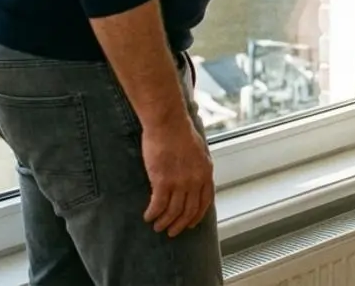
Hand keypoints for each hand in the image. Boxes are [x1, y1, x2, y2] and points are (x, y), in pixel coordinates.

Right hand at [141, 116, 214, 236]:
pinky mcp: (163, 181)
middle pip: (189, 210)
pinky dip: (153, 214)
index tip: (190, 224)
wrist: (168, 123)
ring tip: (157, 226)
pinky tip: (148, 216)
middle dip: (180, 224)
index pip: (205, 201)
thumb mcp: (199, 150)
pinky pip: (158, 205)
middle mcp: (195, 181)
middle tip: (172, 231)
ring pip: (173, 211)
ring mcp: (180, 182)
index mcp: (206, 172)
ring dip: (165, 222)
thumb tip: (195, 177)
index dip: (197, 215)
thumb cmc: (180, 132)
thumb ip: (198, 167)